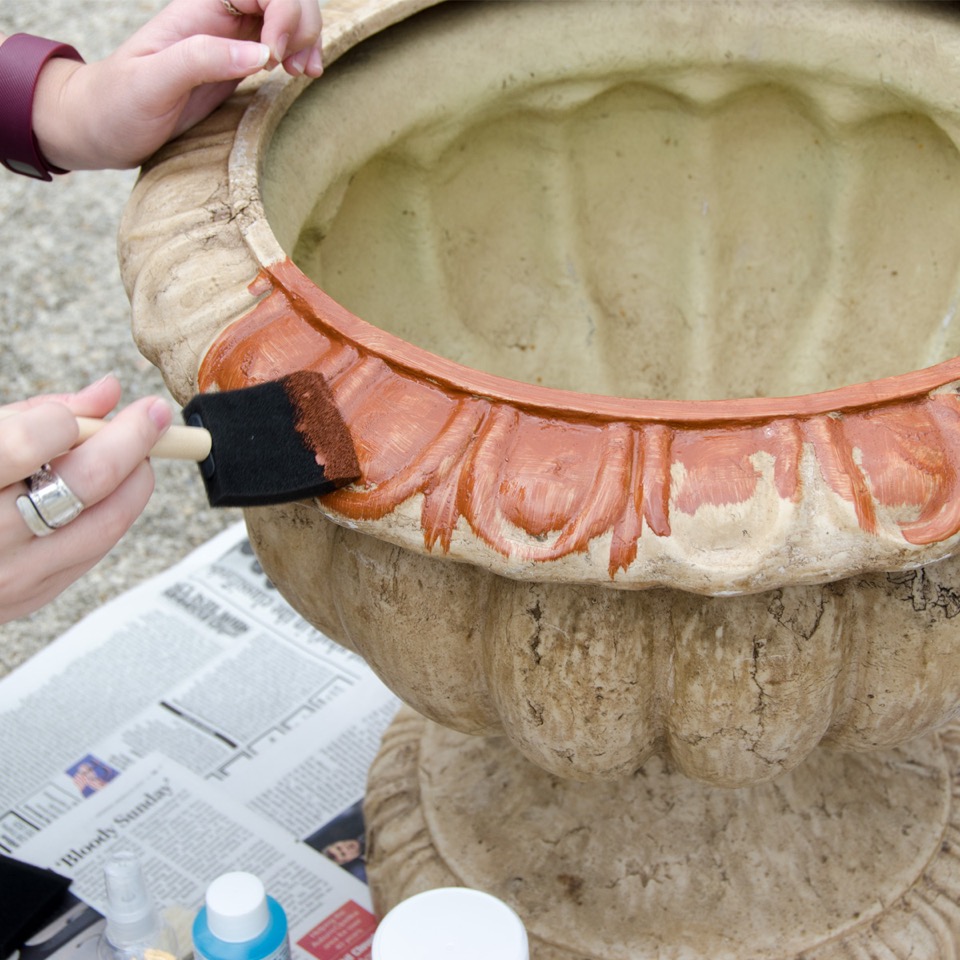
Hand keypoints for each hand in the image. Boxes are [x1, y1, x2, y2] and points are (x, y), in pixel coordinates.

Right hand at [0, 376, 171, 622]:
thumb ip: (36, 414)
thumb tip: (108, 391)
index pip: (30, 442)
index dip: (70, 418)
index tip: (96, 405)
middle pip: (86, 482)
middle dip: (133, 440)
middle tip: (153, 414)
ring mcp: (11, 575)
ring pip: (106, 522)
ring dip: (136, 479)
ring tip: (138, 453)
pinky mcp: (32, 597)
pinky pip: (95, 549)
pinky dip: (112, 512)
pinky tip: (108, 491)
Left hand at [26, 0, 322, 170]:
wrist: (99, 127)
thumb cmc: (117, 105)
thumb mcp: (152, 84)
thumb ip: (203, 60)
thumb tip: (262, 53)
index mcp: (200, 7)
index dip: (282, 13)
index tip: (274, 59)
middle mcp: (219, 16)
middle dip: (302, 24)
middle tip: (297, 69)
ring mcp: (230, 39)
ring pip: (287, 18)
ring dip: (307, 38)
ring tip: (305, 73)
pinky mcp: (237, 64)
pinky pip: (281, 44)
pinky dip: (300, 54)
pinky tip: (302, 75)